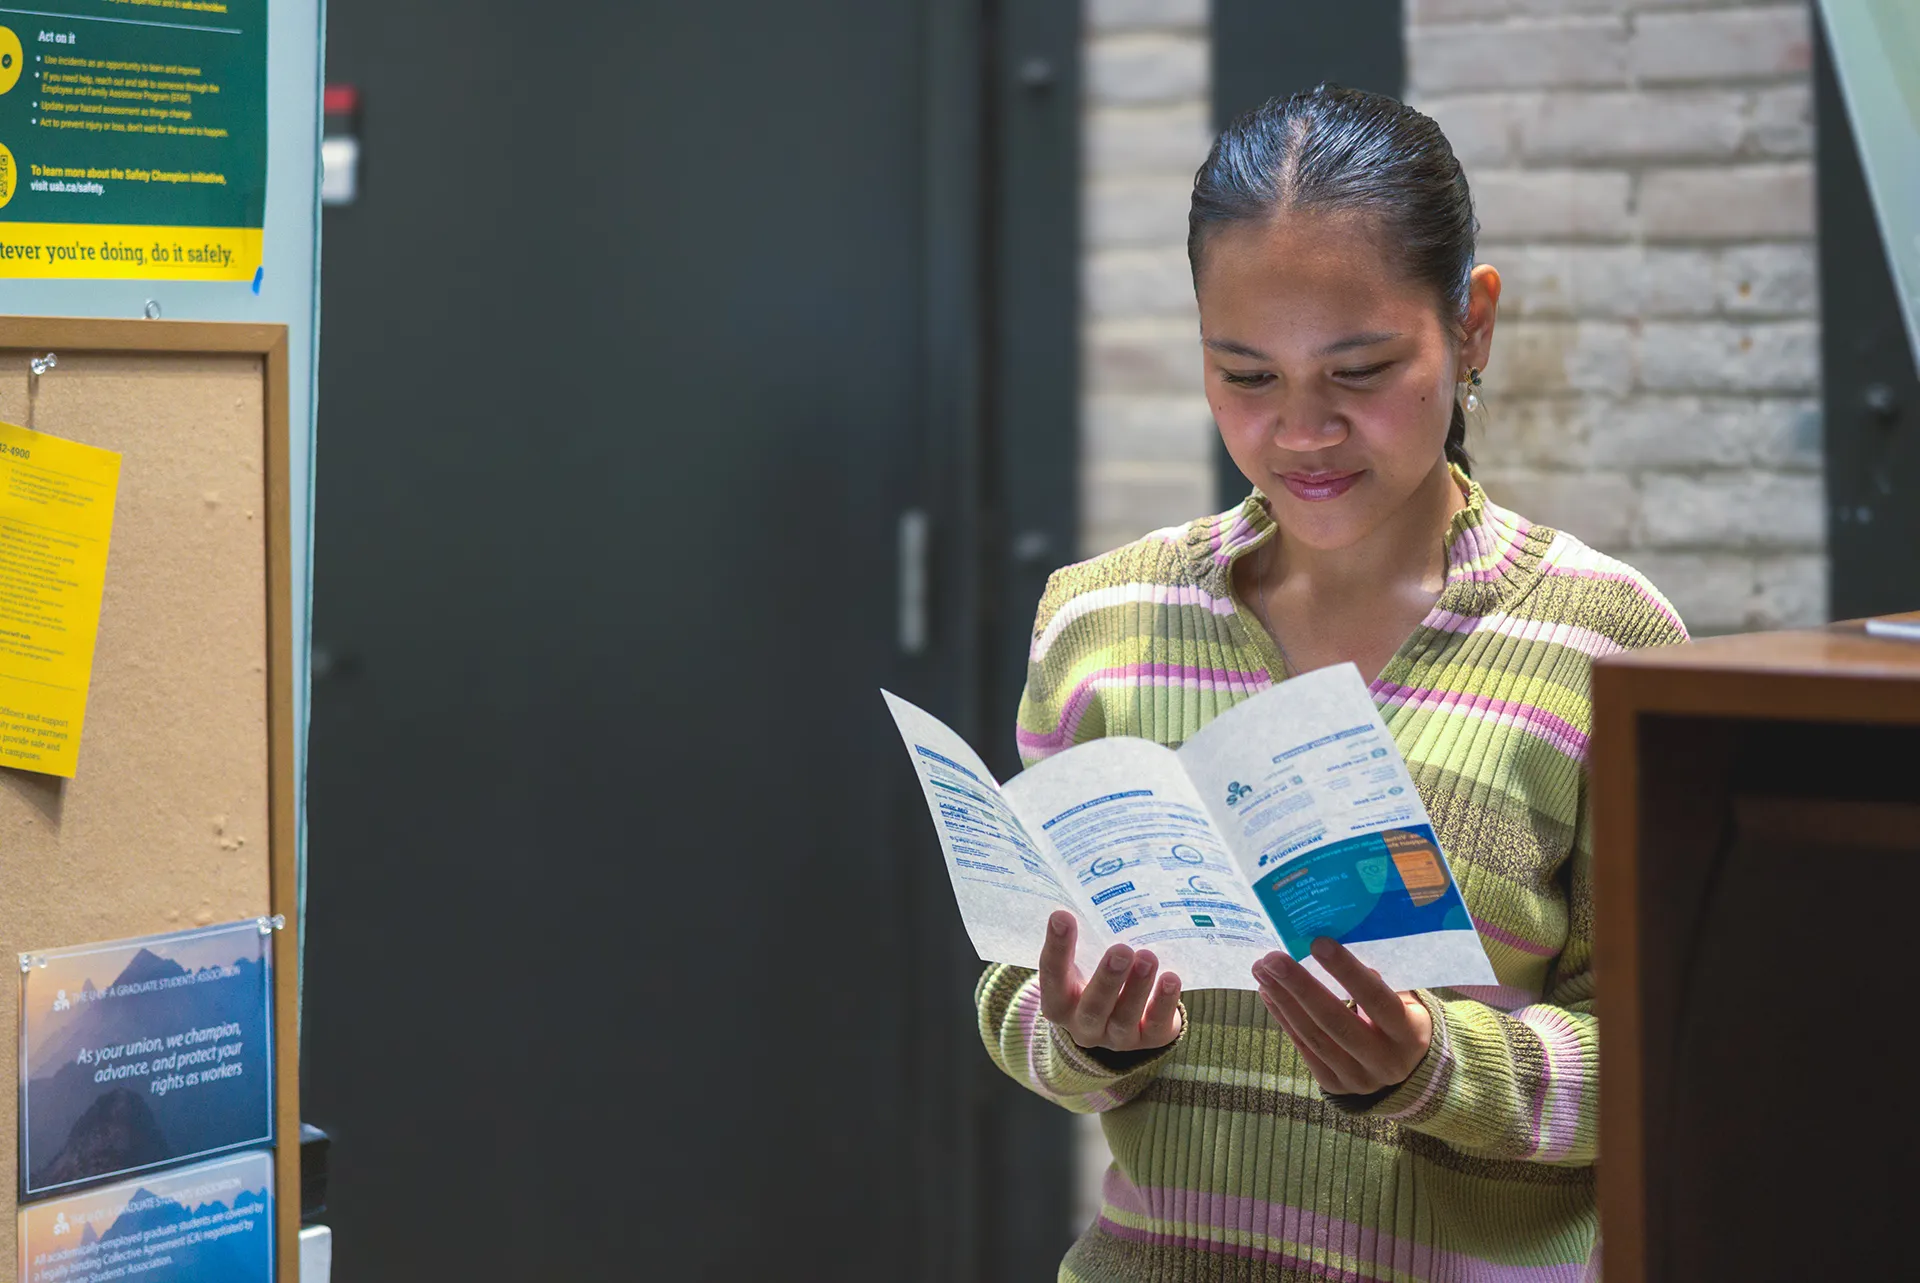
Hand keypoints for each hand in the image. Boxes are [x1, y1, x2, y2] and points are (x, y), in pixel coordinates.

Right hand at [1038, 910, 1182, 1052]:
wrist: (1125, 1020)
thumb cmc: (1098, 977)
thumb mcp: (1084, 963)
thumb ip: (1087, 941)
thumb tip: (1097, 890)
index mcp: (1059, 1002)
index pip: (1053, 977)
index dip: (1057, 948)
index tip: (1063, 915)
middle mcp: (1083, 1025)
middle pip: (1091, 1008)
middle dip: (1106, 979)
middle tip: (1120, 949)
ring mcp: (1116, 1038)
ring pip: (1124, 1019)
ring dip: (1137, 988)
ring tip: (1148, 957)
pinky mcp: (1148, 1040)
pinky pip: (1157, 1027)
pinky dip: (1164, 1003)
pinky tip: (1171, 979)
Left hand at [1253, 938, 1431, 1095]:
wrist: (1406, 1075)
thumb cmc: (1401, 1023)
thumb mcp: (1406, 1002)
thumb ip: (1379, 980)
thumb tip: (1340, 944)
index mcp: (1409, 1035)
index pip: (1377, 999)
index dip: (1348, 972)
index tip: (1319, 942)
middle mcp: (1385, 1061)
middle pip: (1336, 1021)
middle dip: (1300, 986)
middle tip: (1273, 958)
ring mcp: (1358, 1078)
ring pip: (1313, 1036)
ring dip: (1283, 1000)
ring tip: (1262, 970)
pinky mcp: (1334, 1085)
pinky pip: (1303, 1048)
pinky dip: (1283, 1017)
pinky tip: (1268, 992)